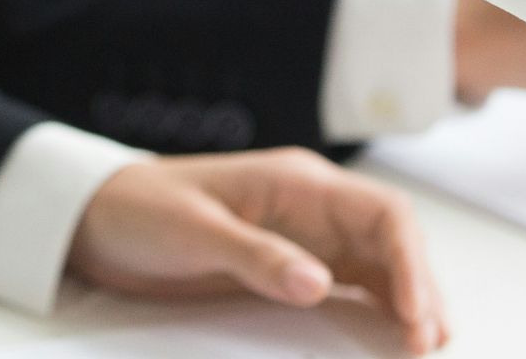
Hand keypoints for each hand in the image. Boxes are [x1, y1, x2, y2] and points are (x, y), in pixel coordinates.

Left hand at [71, 149, 450, 355]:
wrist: (96, 217)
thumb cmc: (141, 211)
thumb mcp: (194, 233)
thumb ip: (256, 256)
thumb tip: (319, 284)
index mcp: (297, 183)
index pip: (382, 213)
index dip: (411, 262)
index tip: (415, 314)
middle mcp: (312, 206)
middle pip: (393, 242)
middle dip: (420, 289)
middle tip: (429, 346)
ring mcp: (306, 235)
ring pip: (380, 265)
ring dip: (407, 302)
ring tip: (424, 348)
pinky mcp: (290, 263)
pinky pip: (351, 284)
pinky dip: (377, 309)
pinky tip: (390, 336)